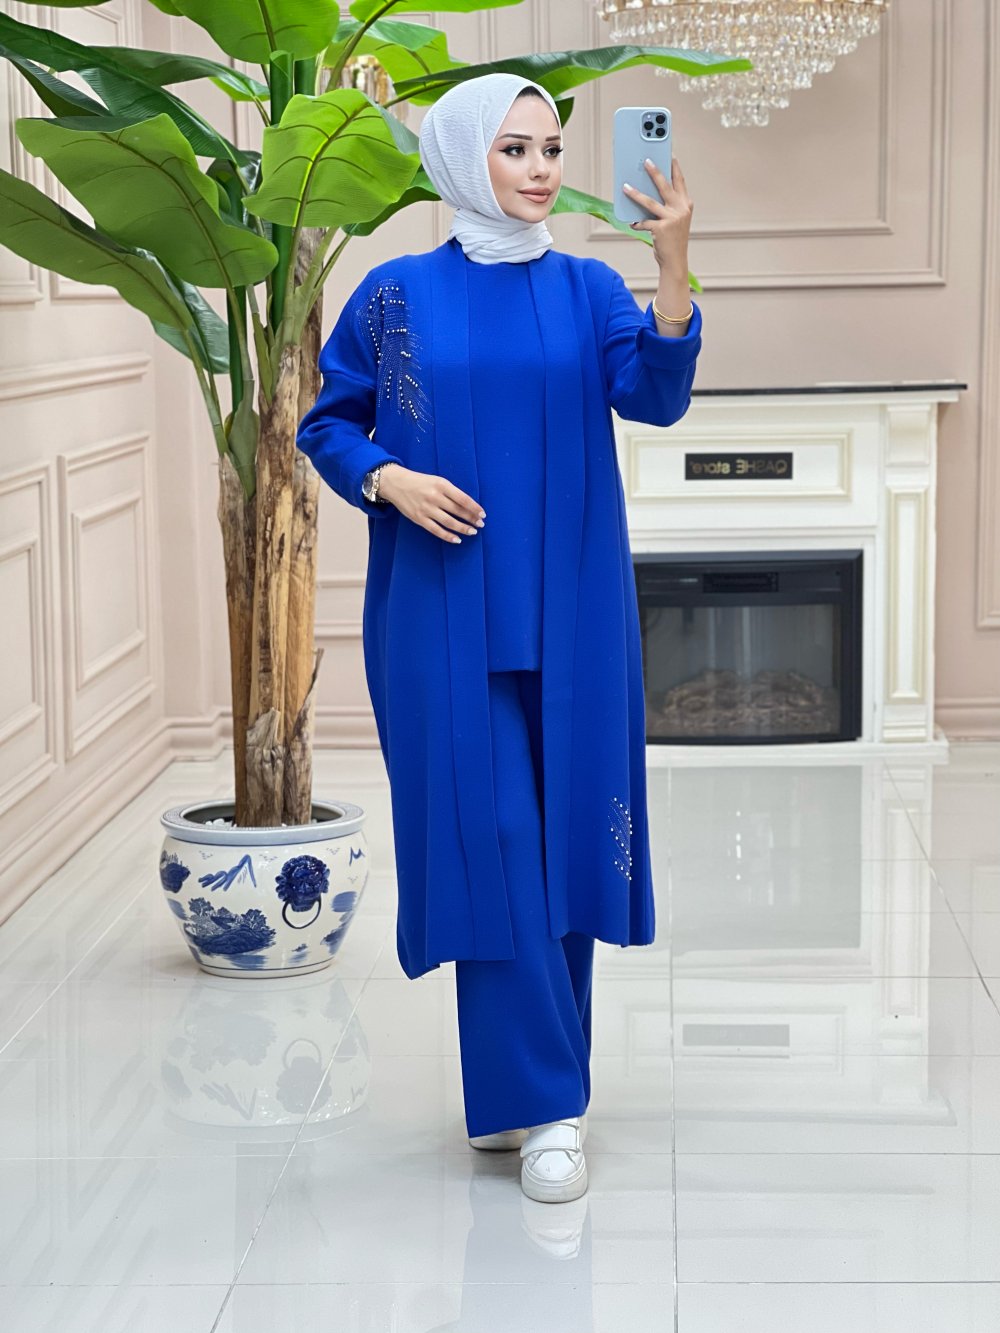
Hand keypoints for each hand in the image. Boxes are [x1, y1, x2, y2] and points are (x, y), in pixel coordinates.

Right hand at [377, 464, 485, 543]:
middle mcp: (434, 497)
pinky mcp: (419, 519)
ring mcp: (426, 509)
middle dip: (471, 519)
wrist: (395, 483)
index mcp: (441, 485)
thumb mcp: (437, 480)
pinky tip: (457, 539)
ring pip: (449, 522)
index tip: (483, 514)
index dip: (474, 508)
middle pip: (458, 511)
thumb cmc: (420, 481)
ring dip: (463, 528)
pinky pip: (436, 530)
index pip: (463, 499)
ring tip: (472, 532)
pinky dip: (448, 536)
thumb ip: (451, 492)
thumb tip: (468, 506)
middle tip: (481, 524)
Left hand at [623, 156, 692, 274]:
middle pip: (665, 185)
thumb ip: (666, 206)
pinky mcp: (661, 229)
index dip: (675, 167)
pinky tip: (631, 222)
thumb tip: (647, 192)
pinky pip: (644, 222)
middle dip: (655, 171)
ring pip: (650, 202)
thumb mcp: (674, 219)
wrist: (675, 260)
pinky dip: (637, 223)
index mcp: (686, 204)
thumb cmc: (672, 239)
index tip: (670, 154)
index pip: (680, 181)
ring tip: (626, 186)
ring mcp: (672, 218)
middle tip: (646, 161)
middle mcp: (681, 209)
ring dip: (636, 194)